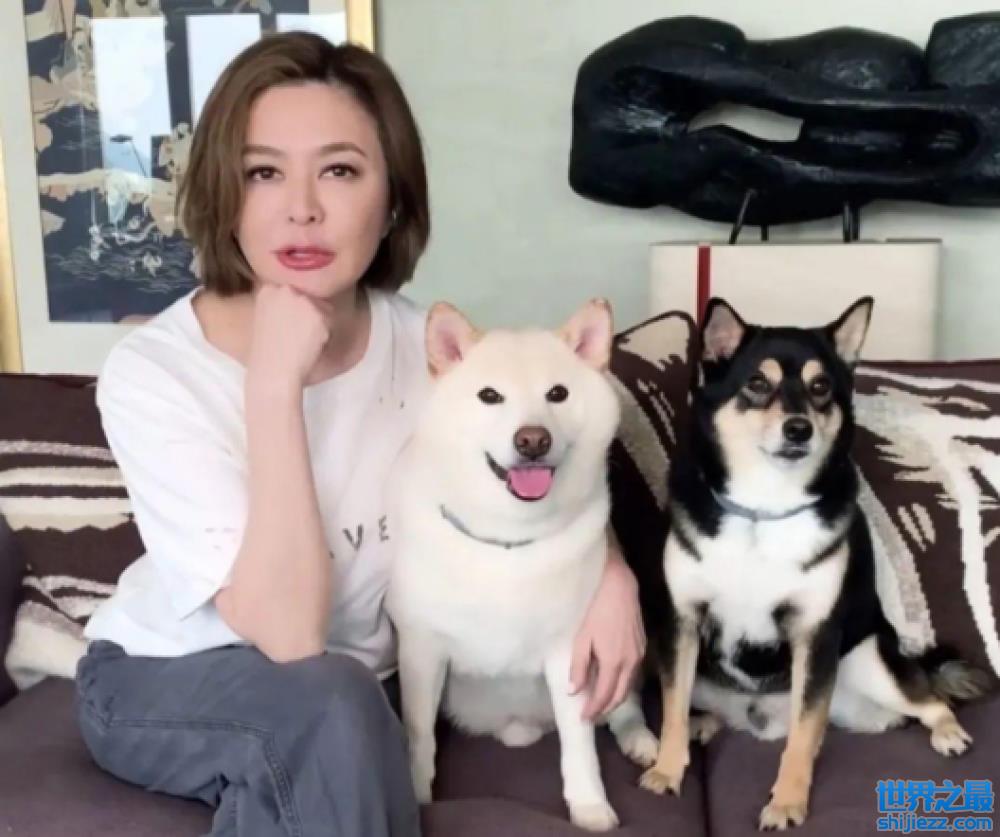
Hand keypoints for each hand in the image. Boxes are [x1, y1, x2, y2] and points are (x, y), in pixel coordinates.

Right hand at [247, 283, 333, 388]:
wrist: (273, 372)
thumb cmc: (269, 351)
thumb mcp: (266, 317)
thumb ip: (282, 303)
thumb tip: (302, 300)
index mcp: (269, 289)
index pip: (296, 291)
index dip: (295, 311)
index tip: (285, 326)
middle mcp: (285, 289)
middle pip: (311, 298)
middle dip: (308, 316)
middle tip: (292, 336)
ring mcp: (302, 300)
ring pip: (324, 309)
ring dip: (318, 325)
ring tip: (299, 342)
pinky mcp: (318, 315)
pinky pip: (330, 323)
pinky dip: (324, 336)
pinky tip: (307, 346)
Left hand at [569, 541, 645, 720]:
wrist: (619, 588)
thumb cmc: (596, 610)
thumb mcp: (582, 639)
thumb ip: (578, 667)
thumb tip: (574, 691)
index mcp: (614, 662)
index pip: (604, 696)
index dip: (593, 710)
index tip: (582, 718)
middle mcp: (630, 663)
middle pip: (619, 696)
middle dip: (605, 709)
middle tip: (591, 716)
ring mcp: (639, 655)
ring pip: (628, 686)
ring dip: (615, 699)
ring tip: (600, 704)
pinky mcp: (642, 647)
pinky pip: (633, 675)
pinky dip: (623, 685)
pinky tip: (613, 683)